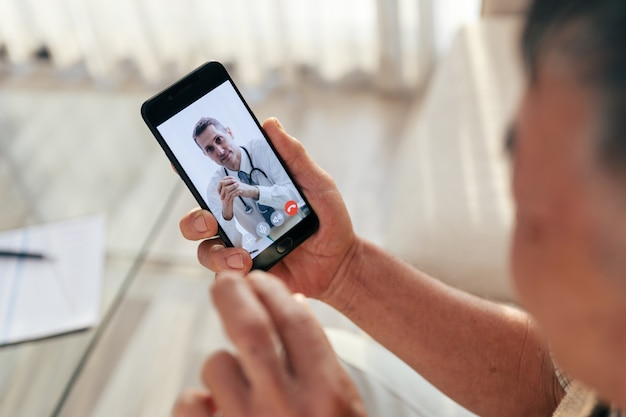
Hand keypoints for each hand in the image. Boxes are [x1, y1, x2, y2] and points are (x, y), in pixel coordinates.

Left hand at [172, 271, 366, 416]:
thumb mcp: (339, 400)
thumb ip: (316, 356)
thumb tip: (292, 304)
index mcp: (326, 391)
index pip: (295, 320)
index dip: (273, 290)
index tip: (260, 279)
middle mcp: (287, 406)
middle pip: (249, 328)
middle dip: (233, 294)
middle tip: (224, 280)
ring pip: (216, 364)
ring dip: (221, 362)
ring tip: (236, 377)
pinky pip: (189, 404)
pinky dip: (195, 398)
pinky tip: (215, 406)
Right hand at [180, 118, 358, 300]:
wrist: (342, 261)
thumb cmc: (328, 219)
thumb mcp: (316, 183)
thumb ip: (294, 157)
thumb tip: (269, 124)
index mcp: (248, 198)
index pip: (214, 185)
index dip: (189, 172)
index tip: (178, 162)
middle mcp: (238, 223)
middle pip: (197, 220)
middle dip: (193, 220)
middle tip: (209, 220)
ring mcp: (240, 250)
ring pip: (206, 251)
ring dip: (216, 253)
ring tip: (241, 256)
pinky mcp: (248, 274)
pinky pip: (226, 277)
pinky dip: (233, 272)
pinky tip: (251, 267)